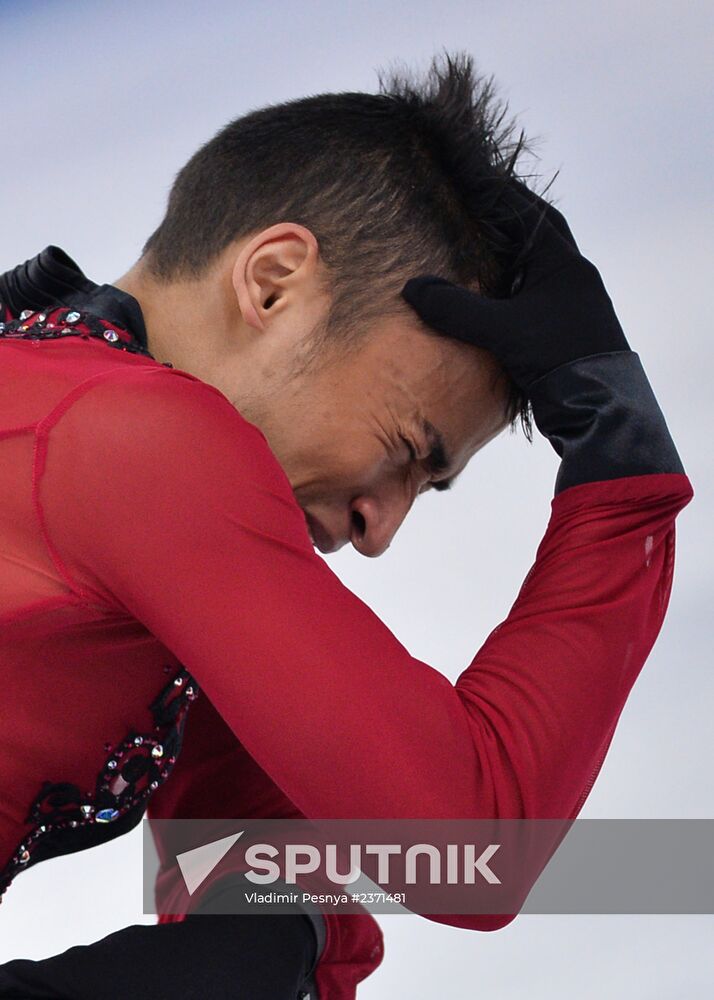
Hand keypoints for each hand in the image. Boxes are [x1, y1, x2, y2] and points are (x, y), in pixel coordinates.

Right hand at [401, 182, 629, 391]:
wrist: (598, 407)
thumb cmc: (557, 358)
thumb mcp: (501, 331)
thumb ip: (457, 309)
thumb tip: (413, 287)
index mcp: (563, 265)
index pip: (529, 215)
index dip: (500, 195)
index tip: (474, 178)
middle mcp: (573, 277)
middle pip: (539, 235)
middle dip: (509, 218)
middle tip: (479, 203)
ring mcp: (574, 304)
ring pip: (539, 266)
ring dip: (513, 253)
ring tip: (481, 243)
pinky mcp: (569, 329)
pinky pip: (539, 293)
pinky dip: (516, 285)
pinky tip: (496, 293)